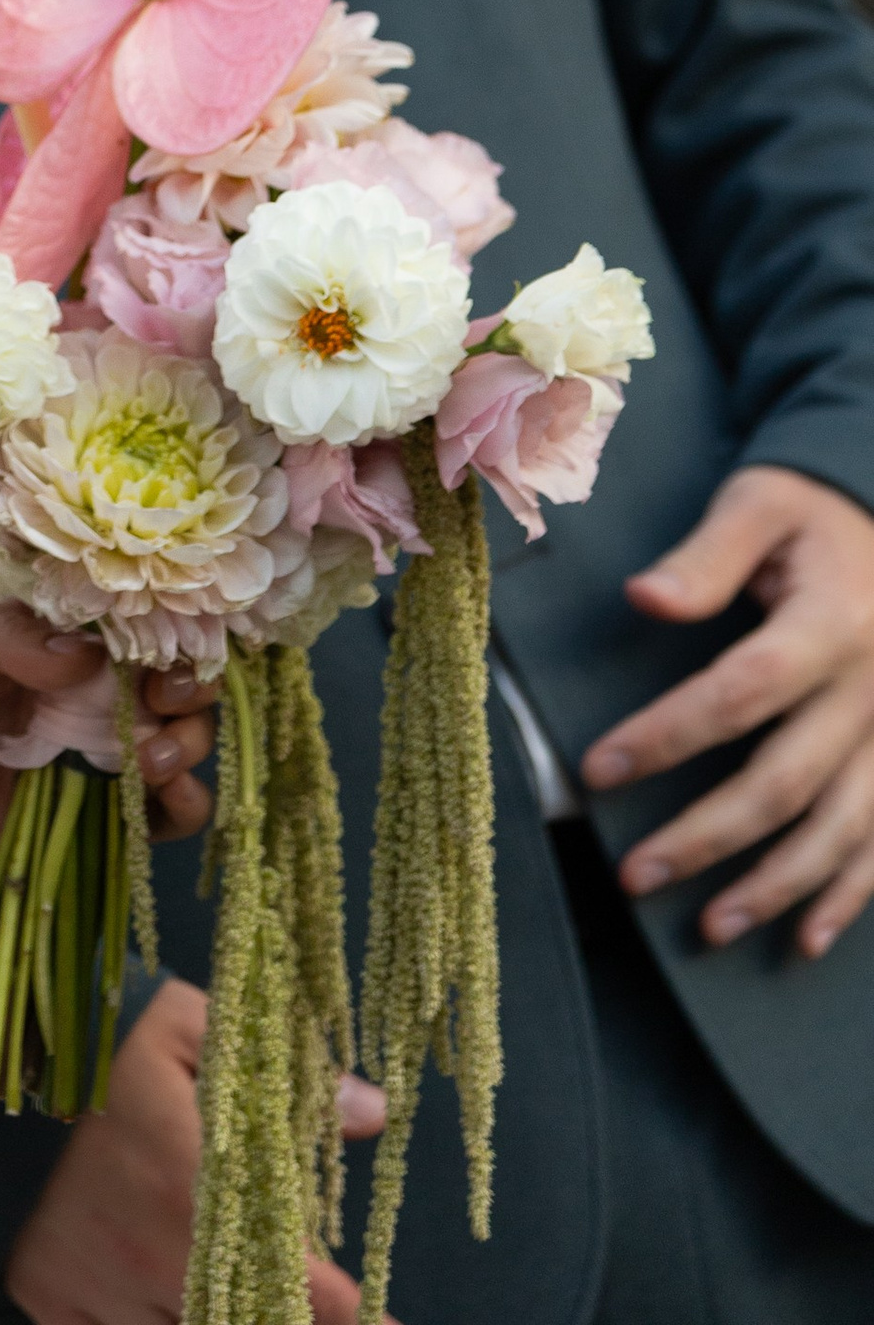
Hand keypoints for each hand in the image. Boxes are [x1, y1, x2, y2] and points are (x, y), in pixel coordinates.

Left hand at [0, 588, 219, 873]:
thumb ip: (10, 631)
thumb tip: (89, 657)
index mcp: (59, 641)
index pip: (138, 629)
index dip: (167, 634)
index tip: (163, 649)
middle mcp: (85, 697)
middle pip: (171, 689)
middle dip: (189, 693)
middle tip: (164, 703)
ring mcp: (89, 759)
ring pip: (175, 750)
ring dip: (188, 748)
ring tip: (152, 757)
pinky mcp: (85, 819)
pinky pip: (152, 818)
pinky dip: (180, 808)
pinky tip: (169, 796)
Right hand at [4, 979, 388, 1324]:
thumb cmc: (78, 1037)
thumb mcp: (181, 1023)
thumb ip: (277, 1068)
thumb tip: (371, 1110)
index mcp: (200, 1194)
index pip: (313, 1291)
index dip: (360, 1315)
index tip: (387, 1316)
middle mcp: (159, 1266)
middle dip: (286, 1318)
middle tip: (307, 1302)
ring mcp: (102, 1296)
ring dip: (213, 1313)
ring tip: (218, 1281)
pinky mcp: (52, 1309)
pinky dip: (148, 1322)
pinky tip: (158, 1299)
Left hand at [585, 464, 873, 953]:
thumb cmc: (808, 514)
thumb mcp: (760, 506)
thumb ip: (705, 556)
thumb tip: (641, 597)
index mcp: (831, 623)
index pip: (740, 693)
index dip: (668, 736)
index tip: (598, 771)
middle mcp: (872, 691)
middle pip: (786, 780)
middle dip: (708, 837)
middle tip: (635, 876)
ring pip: (840, 830)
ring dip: (775, 885)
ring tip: (709, 927)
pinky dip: (848, 895)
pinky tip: (805, 939)